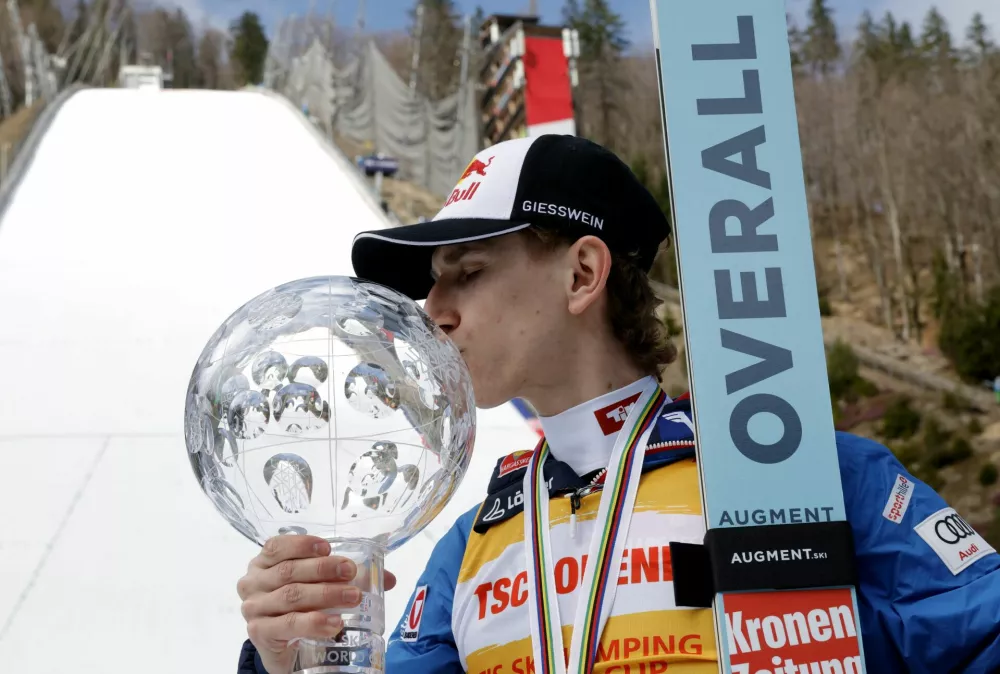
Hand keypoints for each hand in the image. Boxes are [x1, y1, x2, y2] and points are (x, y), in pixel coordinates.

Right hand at [238, 535, 397, 673]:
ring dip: (326, 595)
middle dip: (323, 569)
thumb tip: (389, 578)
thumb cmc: (301, 609)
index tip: (329, 547)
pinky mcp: (259, 633)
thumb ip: (352, 579)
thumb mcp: (321, 587)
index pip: (278, 546)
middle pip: (289, 571)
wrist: (286, 651)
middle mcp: (253, 583)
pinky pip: (288, 625)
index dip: (302, 544)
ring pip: (292, 596)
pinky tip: (335, 624)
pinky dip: (314, 623)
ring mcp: (254, 609)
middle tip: (351, 572)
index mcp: (264, 563)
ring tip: (354, 598)